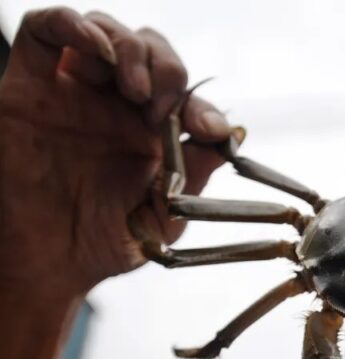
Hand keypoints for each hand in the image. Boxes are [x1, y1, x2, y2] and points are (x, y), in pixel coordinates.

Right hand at [0, 7, 234, 297]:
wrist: (50, 264)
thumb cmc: (105, 242)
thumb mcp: (165, 212)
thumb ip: (196, 171)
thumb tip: (233, 133)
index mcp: (151, 132)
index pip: (185, 95)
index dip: (203, 105)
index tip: (209, 129)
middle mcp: (115, 105)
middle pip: (150, 50)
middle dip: (167, 68)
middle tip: (161, 108)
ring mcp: (73, 92)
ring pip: (105, 31)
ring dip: (129, 47)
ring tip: (136, 88)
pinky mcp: (28, 86)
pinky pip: (43, 31)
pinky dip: (72, 24)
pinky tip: (96, 48)